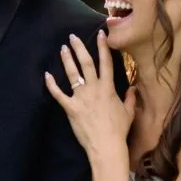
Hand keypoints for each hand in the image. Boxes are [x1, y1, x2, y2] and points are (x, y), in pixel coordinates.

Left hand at [45, 32, 136, 158]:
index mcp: (108, 88)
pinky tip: (47, 75)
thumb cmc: (119, 130)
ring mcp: (81, 98)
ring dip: (67, 60)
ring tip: (63, 49)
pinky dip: (51, 85)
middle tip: (73, 37)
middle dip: (79, 48)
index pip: (106, 63)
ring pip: (72, 74)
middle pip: (86, 63)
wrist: (106, 145)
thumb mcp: (128, 112)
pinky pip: (58, 94)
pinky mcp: (71, 108)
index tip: (100, 34)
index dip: (103, 47)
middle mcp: (94, 89)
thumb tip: (133, 89)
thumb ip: (130, 98)